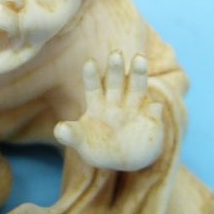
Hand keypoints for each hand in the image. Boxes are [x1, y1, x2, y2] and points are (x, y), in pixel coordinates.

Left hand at [54, 52, 163, 170]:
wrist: (122, 161)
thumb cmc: (97, 147)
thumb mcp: (82, 143)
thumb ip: (71, 135)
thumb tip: (59, 130)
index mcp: (98, 105)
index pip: (94, 87)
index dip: (92, 75)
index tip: (90, 62)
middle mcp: (116, 102)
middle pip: (116, 82)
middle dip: (115, 69)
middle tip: (115, 53)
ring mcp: (135, 109)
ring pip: (137, 88)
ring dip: (138, 74)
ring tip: (139, 58)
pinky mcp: (152, 121)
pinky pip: (155, 111)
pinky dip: (155, 109)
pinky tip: (155, 107)